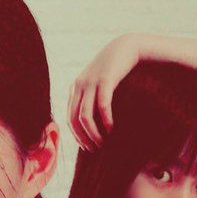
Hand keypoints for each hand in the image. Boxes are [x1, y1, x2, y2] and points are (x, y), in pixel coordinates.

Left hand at [67, 34, 138, 150]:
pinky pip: (101, 106)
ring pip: (85, 116)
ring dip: (93, 133)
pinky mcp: (104, 80)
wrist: (127, 48)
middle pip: (75, 120)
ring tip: (103, 143)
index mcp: (74, 89)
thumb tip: (92, 127)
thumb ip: (91, 101)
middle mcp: (78, 85)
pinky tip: (111, 129)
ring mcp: (90, 82)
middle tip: (96, 150)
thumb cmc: (115, 72)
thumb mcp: (98, 86)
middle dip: (84, 138)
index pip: (70, 119)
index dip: (78, 136)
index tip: (88, 148)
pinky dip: (105, 120)